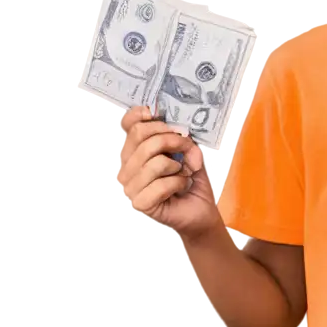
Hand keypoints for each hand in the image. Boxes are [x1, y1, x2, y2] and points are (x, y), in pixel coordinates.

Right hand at [113, 105, 223, 237]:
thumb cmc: (192, 183)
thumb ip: (182, 140)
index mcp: (132, 155)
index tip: (156, 113)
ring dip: (178, 166)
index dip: (138, 116)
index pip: (125, 129)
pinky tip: (182, 187)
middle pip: (141, 139)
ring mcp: (128, 189)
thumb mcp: (190, 154)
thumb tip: (178, 129)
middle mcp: (124, 170)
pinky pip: (161, 184)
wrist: (202, 213)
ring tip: (184, 173)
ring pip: (154, 161)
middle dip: (172, 139)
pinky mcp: (140, 204)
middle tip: (187, 148)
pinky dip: (179, 182)